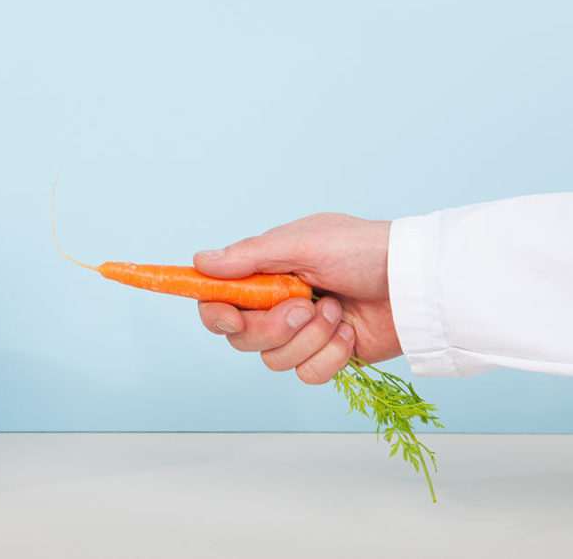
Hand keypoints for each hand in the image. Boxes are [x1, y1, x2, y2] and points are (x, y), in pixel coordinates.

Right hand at [194, 213, 401, 383]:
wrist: (417, 283)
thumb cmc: (364, 250)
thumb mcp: (302, 242)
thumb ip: (248, 256)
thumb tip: (200, 262)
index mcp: (267, 273)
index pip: (219, 300)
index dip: (215, 313)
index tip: (229, 315)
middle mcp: (278, 305)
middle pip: (242, 337)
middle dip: (273, 327)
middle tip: (304, 306)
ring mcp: (303, 334)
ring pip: (274, 360)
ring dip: (309, 338)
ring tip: (338, 312)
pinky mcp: (327, 357)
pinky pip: (307, 374)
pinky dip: (331, 356)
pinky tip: (350, 333)